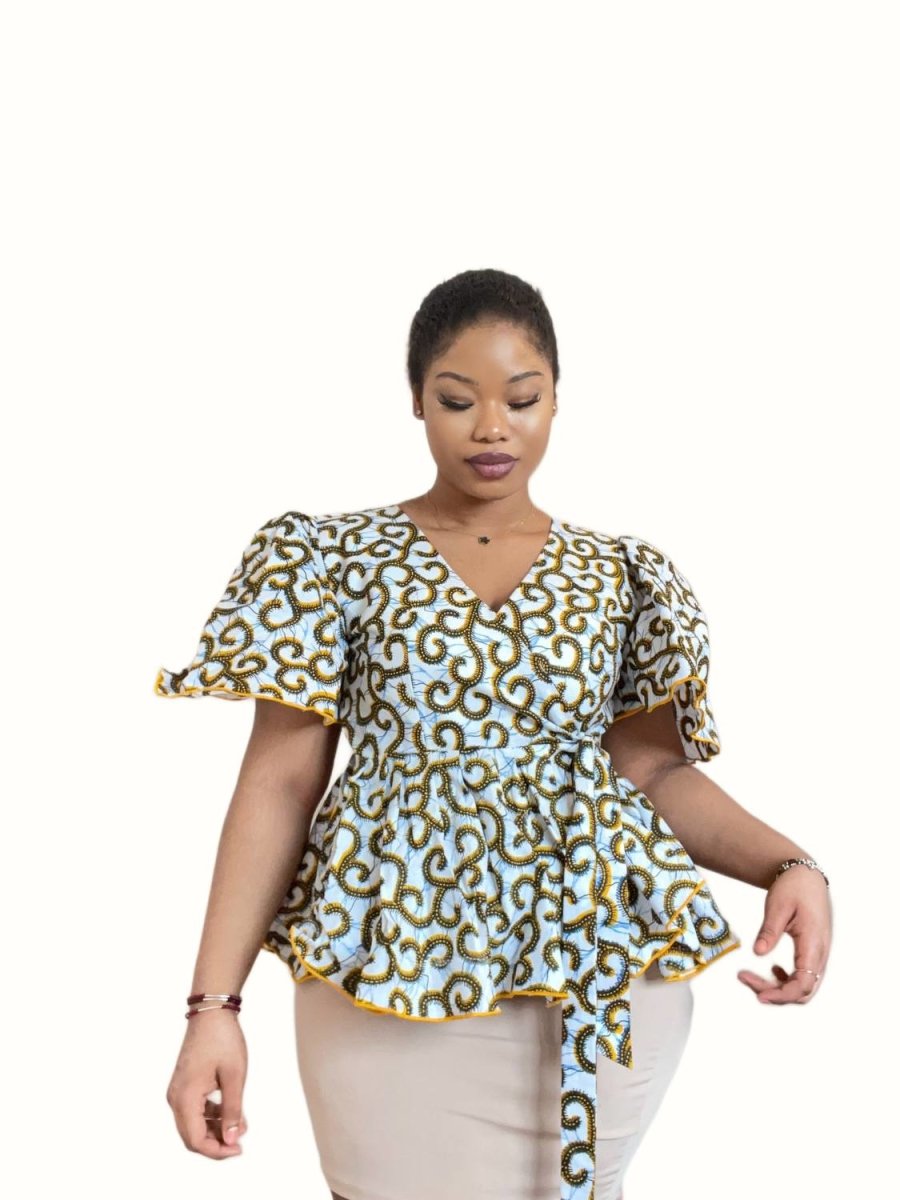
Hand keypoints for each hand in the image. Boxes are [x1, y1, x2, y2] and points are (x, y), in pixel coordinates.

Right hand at [166, 1009, 248, 1157]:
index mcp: (185, 1098)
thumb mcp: (234, 1076)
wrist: (211, 1012)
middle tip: (239, 1140)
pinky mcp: (184, 1085)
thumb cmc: (222, 1040)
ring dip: (215, 1129)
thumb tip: (231, 1139)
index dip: (217, 1151)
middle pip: (191, 1136)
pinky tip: (230, 1111)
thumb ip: (232, 1110)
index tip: (238, 1148)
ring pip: (193, 1124)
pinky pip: (194, 1110)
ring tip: (240, 1123)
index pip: (195, 1140)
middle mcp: (176, 1098)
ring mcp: (178, 1091)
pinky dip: (211, 1116)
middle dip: (216, 1142)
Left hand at [737, 864, 831, 1003]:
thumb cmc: (793, 887)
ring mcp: (818, 954)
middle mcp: (820, 953)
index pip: (803, 984)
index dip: (782, 995)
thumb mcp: (777, 906)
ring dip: (778, 987)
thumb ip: (769, 931)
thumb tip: (758, 953)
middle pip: (802, 990)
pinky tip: (772, 969)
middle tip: (745, 978)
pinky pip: (804, 975)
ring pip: (803, 985)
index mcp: (813, 944)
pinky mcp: (813, 951)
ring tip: (751, 976)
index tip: (759, 995)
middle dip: (775, 993)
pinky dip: (787, 979)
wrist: (806, 876)